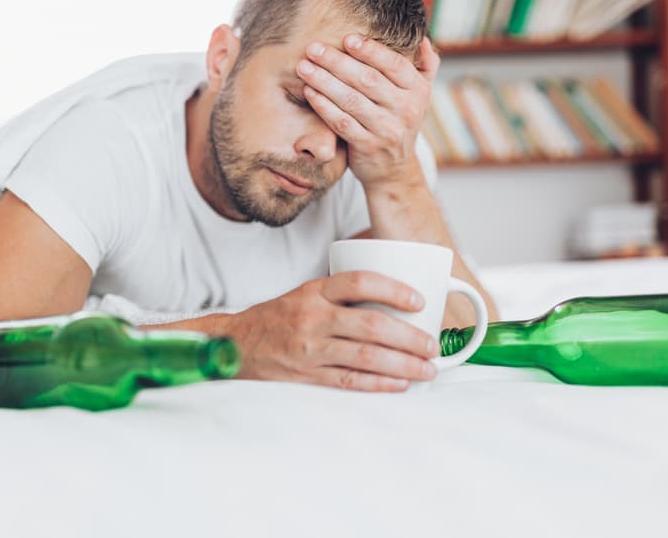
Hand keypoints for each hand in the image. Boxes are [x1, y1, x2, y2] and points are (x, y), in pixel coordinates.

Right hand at [226, 271, 440, 391]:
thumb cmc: (279, 319)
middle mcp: (312, 317)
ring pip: (364, 356)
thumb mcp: (307, 295)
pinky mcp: (306, 376)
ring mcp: (308, 349)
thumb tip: (395, 304)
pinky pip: (349, 381)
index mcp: (315, 291)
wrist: (236, 344)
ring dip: (402, 365)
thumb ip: (342, 296)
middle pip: (370, 324)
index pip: (359, 282)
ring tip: (426, 369)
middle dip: (409, 337)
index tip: (418, 300)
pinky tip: (398, 384)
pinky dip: (378, 383)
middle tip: (431, 345)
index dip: (393, 290)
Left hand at [296, 35, 439, 190]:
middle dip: (337, 62)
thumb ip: (424, 66)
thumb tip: (421, 39)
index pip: (394, 65)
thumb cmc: (399, 121)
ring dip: (324, 81)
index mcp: (418, 91)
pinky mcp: (367, 146)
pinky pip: (341, 122)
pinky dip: (323, 106)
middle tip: (313, 48)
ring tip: (304, 67)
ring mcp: (387, 130)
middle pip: (368, 80)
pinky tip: (309, 92)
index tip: (347, 39)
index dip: (371, 51)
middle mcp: (406, 110)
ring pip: (352, 100)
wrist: (394, 169)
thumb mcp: (420, 96)